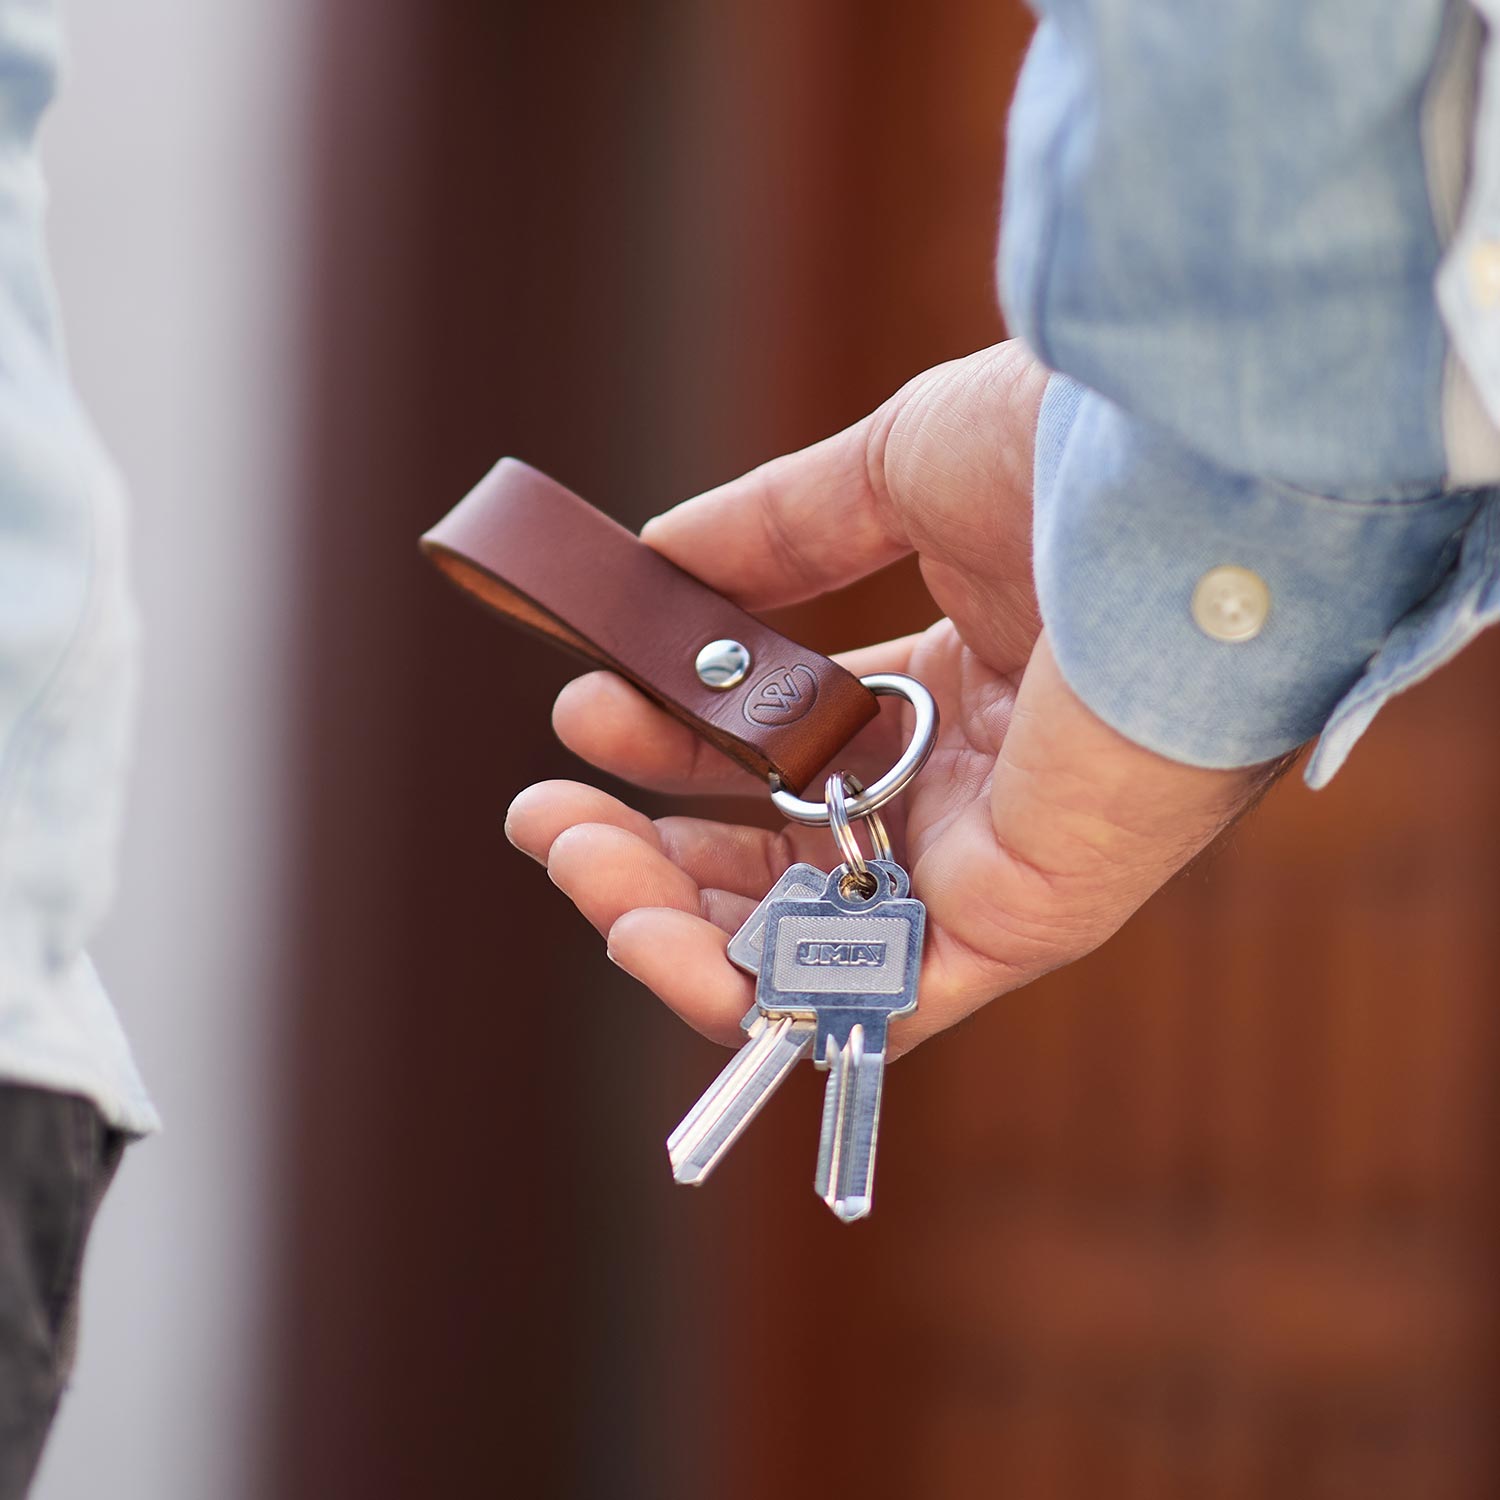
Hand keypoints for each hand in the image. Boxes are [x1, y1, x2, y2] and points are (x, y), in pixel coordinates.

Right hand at [506, 342, 1280, 1056]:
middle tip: (542, 819)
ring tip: (571, 864)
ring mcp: (998, 865)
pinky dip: (754, 992)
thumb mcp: (891, 472)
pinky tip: (647, 936)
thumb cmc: (1075, 454)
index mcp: (956, 688)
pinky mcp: (1022, 922)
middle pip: (784, 867)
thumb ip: (770, 534)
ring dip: (671, 929)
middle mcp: (975, 789)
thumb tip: (648, 561)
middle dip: (650, 851)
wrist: (1200, 483)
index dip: (674, 749)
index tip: (580, 711)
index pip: (790, 758)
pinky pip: (873, 1002)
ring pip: (812, 952)